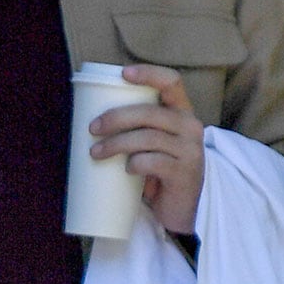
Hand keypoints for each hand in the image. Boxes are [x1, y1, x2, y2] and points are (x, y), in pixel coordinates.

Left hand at [90, 63, 205, 236]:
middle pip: (150, 112)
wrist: (181, 209)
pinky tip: (126, 169)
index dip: (148, 74)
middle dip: (117, 117)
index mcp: (182, 113)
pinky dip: (135, 164)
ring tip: (96, 152)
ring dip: (117, 143)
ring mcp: (190, 150)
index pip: (172, 82)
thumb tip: (93, 120)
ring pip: (148, 137)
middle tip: (93, 129)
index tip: (123, 73)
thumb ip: (137, 128)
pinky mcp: (183, 173)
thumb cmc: (159, 171)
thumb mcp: (153, 143)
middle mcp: (190, 127)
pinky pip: (154, 162)